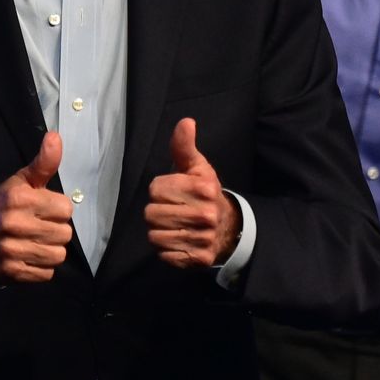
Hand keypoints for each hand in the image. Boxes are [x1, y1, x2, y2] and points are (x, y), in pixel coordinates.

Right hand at [0, 132, 73, 283]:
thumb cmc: (6, 207)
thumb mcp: (22, 182)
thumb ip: (43, 162)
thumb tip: (55, 136)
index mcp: (19, 199)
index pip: (66, 209)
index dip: (58, 210)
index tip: (44, 209)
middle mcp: (14, 224)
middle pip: (65, 234)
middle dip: (56, 231)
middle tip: (39, 227)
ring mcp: (11, 250)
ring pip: (58, 255)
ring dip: (51, 250)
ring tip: (35, 242)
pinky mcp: (12, 272)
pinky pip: (47, 273)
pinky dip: (42, 267)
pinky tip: (29, 257)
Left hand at [145, 118, 240, 269]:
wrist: (228, 228)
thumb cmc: (205, 193)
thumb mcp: (196, 167)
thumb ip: (184, 146)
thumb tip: (186, 122)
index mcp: (202, 188)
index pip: (156, 188)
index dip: (160, 190)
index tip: (173, 192)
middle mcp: (205, 214)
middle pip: (151, 213)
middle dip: (157, 211)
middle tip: (172, 210)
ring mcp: (203, 238)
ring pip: (154, 235)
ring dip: (160, 231)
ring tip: (174, 225)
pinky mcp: (198, 258)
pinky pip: (163, 254)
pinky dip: (167, 249)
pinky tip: (179, 240)